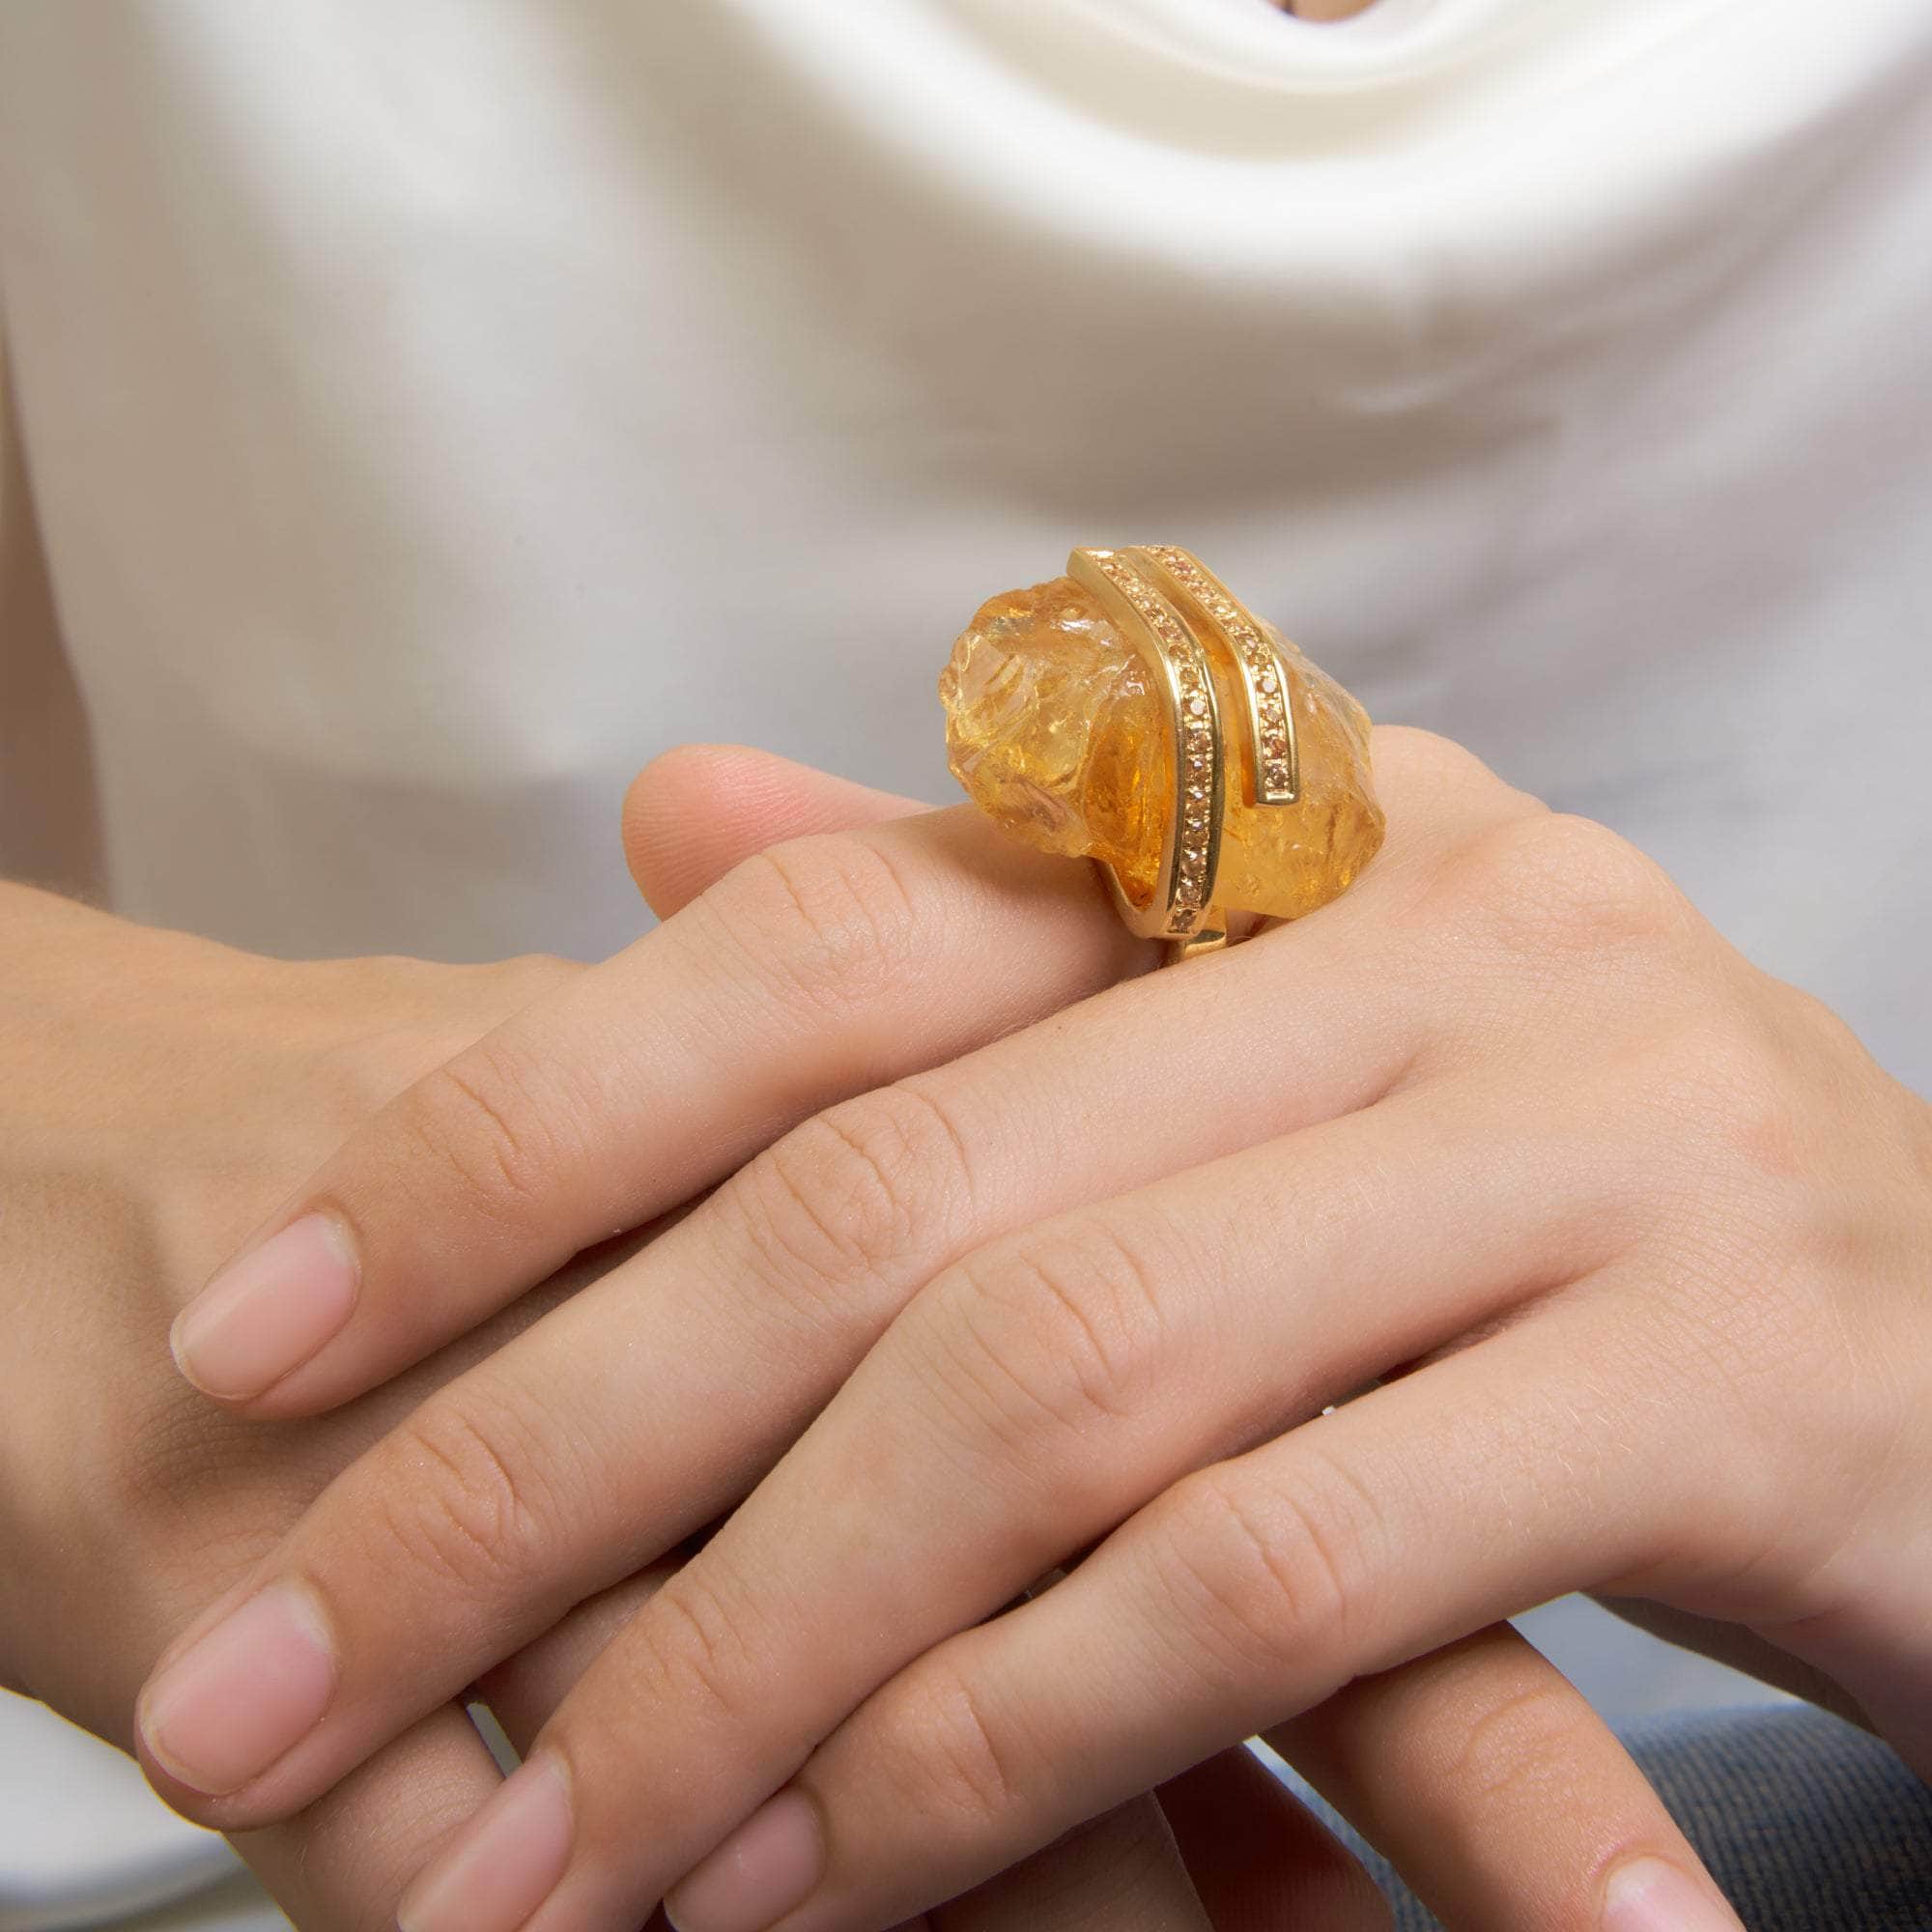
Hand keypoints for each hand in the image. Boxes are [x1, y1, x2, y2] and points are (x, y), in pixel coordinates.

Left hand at [134, 737, 1801, 1929]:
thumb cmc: (1540, 1202)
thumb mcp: (1254, 1048)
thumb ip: (969, 945)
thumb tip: (664, 815)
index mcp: (1286, 833)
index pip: (828, 941)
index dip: (514, 1133)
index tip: (253, 1338)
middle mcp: (1435, 929)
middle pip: (897, 1194)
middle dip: (551, 1460)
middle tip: (284, 1683)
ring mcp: (1592, 1131)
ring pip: (1067, 1388)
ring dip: (760, 1659)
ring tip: (535, 1861)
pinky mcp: (1726, 1363)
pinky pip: (1287, 1564)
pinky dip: (1027, 1729)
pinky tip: (842, 1872)